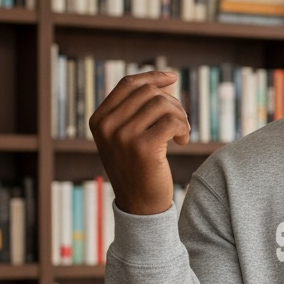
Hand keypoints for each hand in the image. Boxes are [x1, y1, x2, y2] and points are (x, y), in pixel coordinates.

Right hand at [89, 70, 189, 214]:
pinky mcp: (143, 147)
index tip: (172, 78)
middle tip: (179, 123)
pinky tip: (182, 142)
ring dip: (180, 117)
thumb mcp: (127, 137)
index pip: (128, 84)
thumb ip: (136, 110)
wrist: (140, 205)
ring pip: (163, 104)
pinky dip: (183, 128)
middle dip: (171, 103)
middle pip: (149, 92)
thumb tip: (165, 81)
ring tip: (180, 134)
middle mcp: (107, 126)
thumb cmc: (138, 168)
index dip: (152, 77)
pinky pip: (172, 120)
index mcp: (99, 119)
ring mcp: (123, 136)